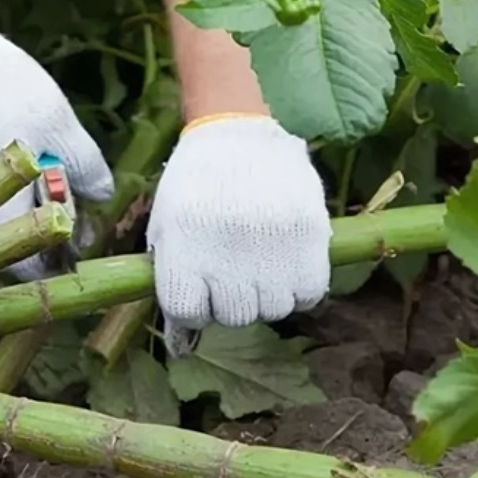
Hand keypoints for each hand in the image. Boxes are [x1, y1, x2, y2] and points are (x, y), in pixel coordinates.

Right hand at [0, 24, 112, 279]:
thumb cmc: (7, 93)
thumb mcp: (62, 128)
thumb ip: (86, 167)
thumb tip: (103, 196)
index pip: (26, 268)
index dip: (57, 265)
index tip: (82, 249)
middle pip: (14, 247)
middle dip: (50, 237)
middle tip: (78, 214)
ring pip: (3, 221)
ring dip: (35, 211)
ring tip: (62, 186)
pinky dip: (18, 193)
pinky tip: (38, 169)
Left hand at [146, 115, 331, 355]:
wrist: (238, 132)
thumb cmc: (195, 185)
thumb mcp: (167, 227)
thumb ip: (172, 281)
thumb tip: (183, 344)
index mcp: (183, 249)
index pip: (188, 315)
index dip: (194, 309)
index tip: (199, 295)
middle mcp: (226, 254)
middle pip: (234, 316)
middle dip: (230, 302)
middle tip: (232, 273)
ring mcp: (271, 248)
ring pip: (274, 309)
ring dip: (266, 295)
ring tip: (260, 263)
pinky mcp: (310, 237)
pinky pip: (309, 293)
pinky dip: (299, 288)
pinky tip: (286, 264)